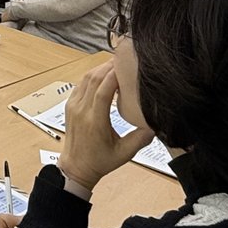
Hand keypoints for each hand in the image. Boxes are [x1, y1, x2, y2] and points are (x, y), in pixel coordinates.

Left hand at [58, 62, 154, 190]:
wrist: (76, 167)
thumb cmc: (99, 161)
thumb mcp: (125, 153)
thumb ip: (141, 138)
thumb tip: (157, 124)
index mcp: (94, 122)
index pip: (102, 92)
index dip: (114, 76)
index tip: (127, 67)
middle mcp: (82, 110)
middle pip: (94, 80)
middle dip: (109, 67)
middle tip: (125, 60)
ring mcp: (73, 106)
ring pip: (86, 79)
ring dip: (101, 69)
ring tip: (117, 64)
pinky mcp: (70, 104)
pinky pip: (81, 84)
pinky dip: (93, 76)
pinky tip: (105, 74)